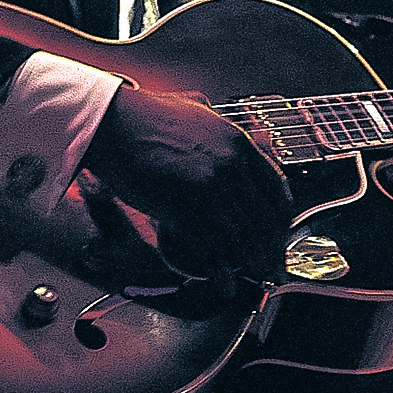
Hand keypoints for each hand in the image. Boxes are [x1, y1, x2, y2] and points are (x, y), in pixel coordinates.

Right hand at [81, 85, 291, 284]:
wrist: (111, 124)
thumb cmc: (144, 116)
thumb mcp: (194, 107)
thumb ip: (214, 120)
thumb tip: (219, 125)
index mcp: (236, 142)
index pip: (275, 186)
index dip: (280, 215)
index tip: (279, 230)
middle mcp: (231, 166)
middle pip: (264, 217)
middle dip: (272, 247)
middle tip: (274, 264)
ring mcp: (210, 189)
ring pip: (243, 236)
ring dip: (253, 264)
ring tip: (258, 278)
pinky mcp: (185, 209)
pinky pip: (212, 249)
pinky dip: (222, 273)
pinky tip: (226, 284)